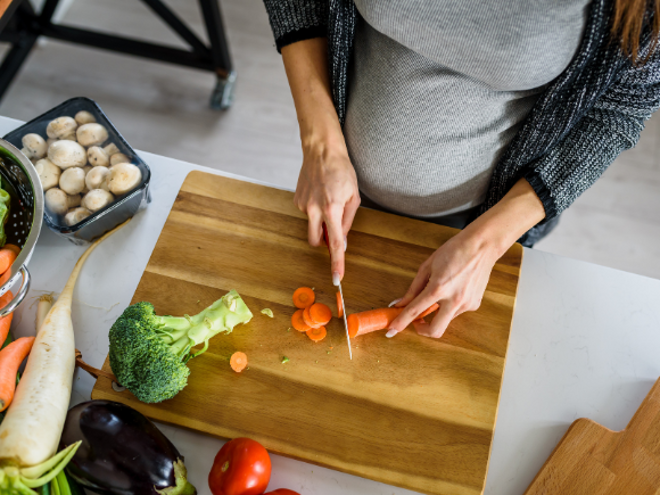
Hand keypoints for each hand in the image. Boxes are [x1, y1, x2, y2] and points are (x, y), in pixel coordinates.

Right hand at [294, 143, 359, 282]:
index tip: (336, 278)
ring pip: (312, 226)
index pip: (334, 243)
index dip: (336, 262)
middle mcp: (314, 209)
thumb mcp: (353, 197)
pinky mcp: (297, 200)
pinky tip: (320, 194)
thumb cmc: (341, 171)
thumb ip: (348, 221)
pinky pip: (308, 214)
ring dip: (321, 222)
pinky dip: (315, 210)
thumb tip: (342, 241)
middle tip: (334, 229)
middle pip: (316, 241)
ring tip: (329, 201)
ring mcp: (303, 205)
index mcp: (332, 209)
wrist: (322, 151)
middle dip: (324, 242)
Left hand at [386, 177, 546, 338]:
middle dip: (422, 331)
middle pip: (435, 330)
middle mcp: (454, 299)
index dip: (401, 322)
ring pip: (446, 319)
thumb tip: (400, 303)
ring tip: (439, 293)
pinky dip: (449, 306)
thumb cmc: (454, 251)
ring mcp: (466, 304)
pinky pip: (456, 312)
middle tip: (416, 322)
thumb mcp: (428, 266)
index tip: (392, 330)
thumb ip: (413, 288)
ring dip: (437, 313)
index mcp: (439, 287)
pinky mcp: (474, 304)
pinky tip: (453, 290)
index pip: (415, 311)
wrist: (482, 246)